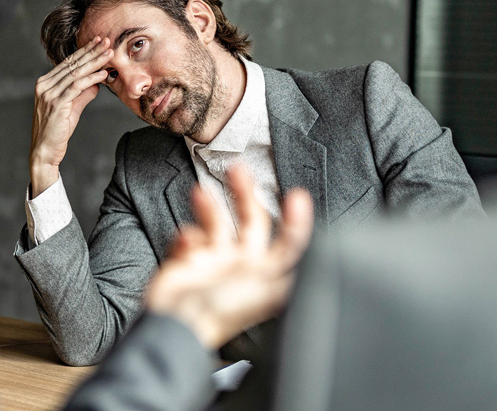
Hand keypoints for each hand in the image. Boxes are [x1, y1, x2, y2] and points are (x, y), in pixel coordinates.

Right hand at [29, 37, 112, 196]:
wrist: (45, 150)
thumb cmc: (58, 130)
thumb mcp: (72, 107)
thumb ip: (82, 94)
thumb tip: (97, 83)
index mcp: (45, 83)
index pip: (68, 63)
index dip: (84, 51)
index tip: (99, 42)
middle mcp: (44, 86)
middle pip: (72, 64)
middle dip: (91, 51)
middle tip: (107, 41)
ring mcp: (49, 94)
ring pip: (76, 73)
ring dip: (94, 62)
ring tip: (109, 54)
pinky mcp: (56, 104)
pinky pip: (76, 87)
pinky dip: (91, 79)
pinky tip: (103, 74)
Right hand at [145, 165, 314, 348]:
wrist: (176, 325)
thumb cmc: (221, 314)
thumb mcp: (268, 290)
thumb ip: (291, 265)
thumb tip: (320, 251)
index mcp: (265, 274)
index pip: (288, 242)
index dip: (296, 220)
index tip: (297, 197)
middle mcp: (242, 265)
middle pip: (250, 220)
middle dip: (245, 193)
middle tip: (238, 171)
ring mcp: (214, 262)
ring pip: (216, 222)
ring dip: (208, 206)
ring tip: (200, 193)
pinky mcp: (187, 263)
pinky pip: (188, 238)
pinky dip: (185, 237)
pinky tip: (185, 244)